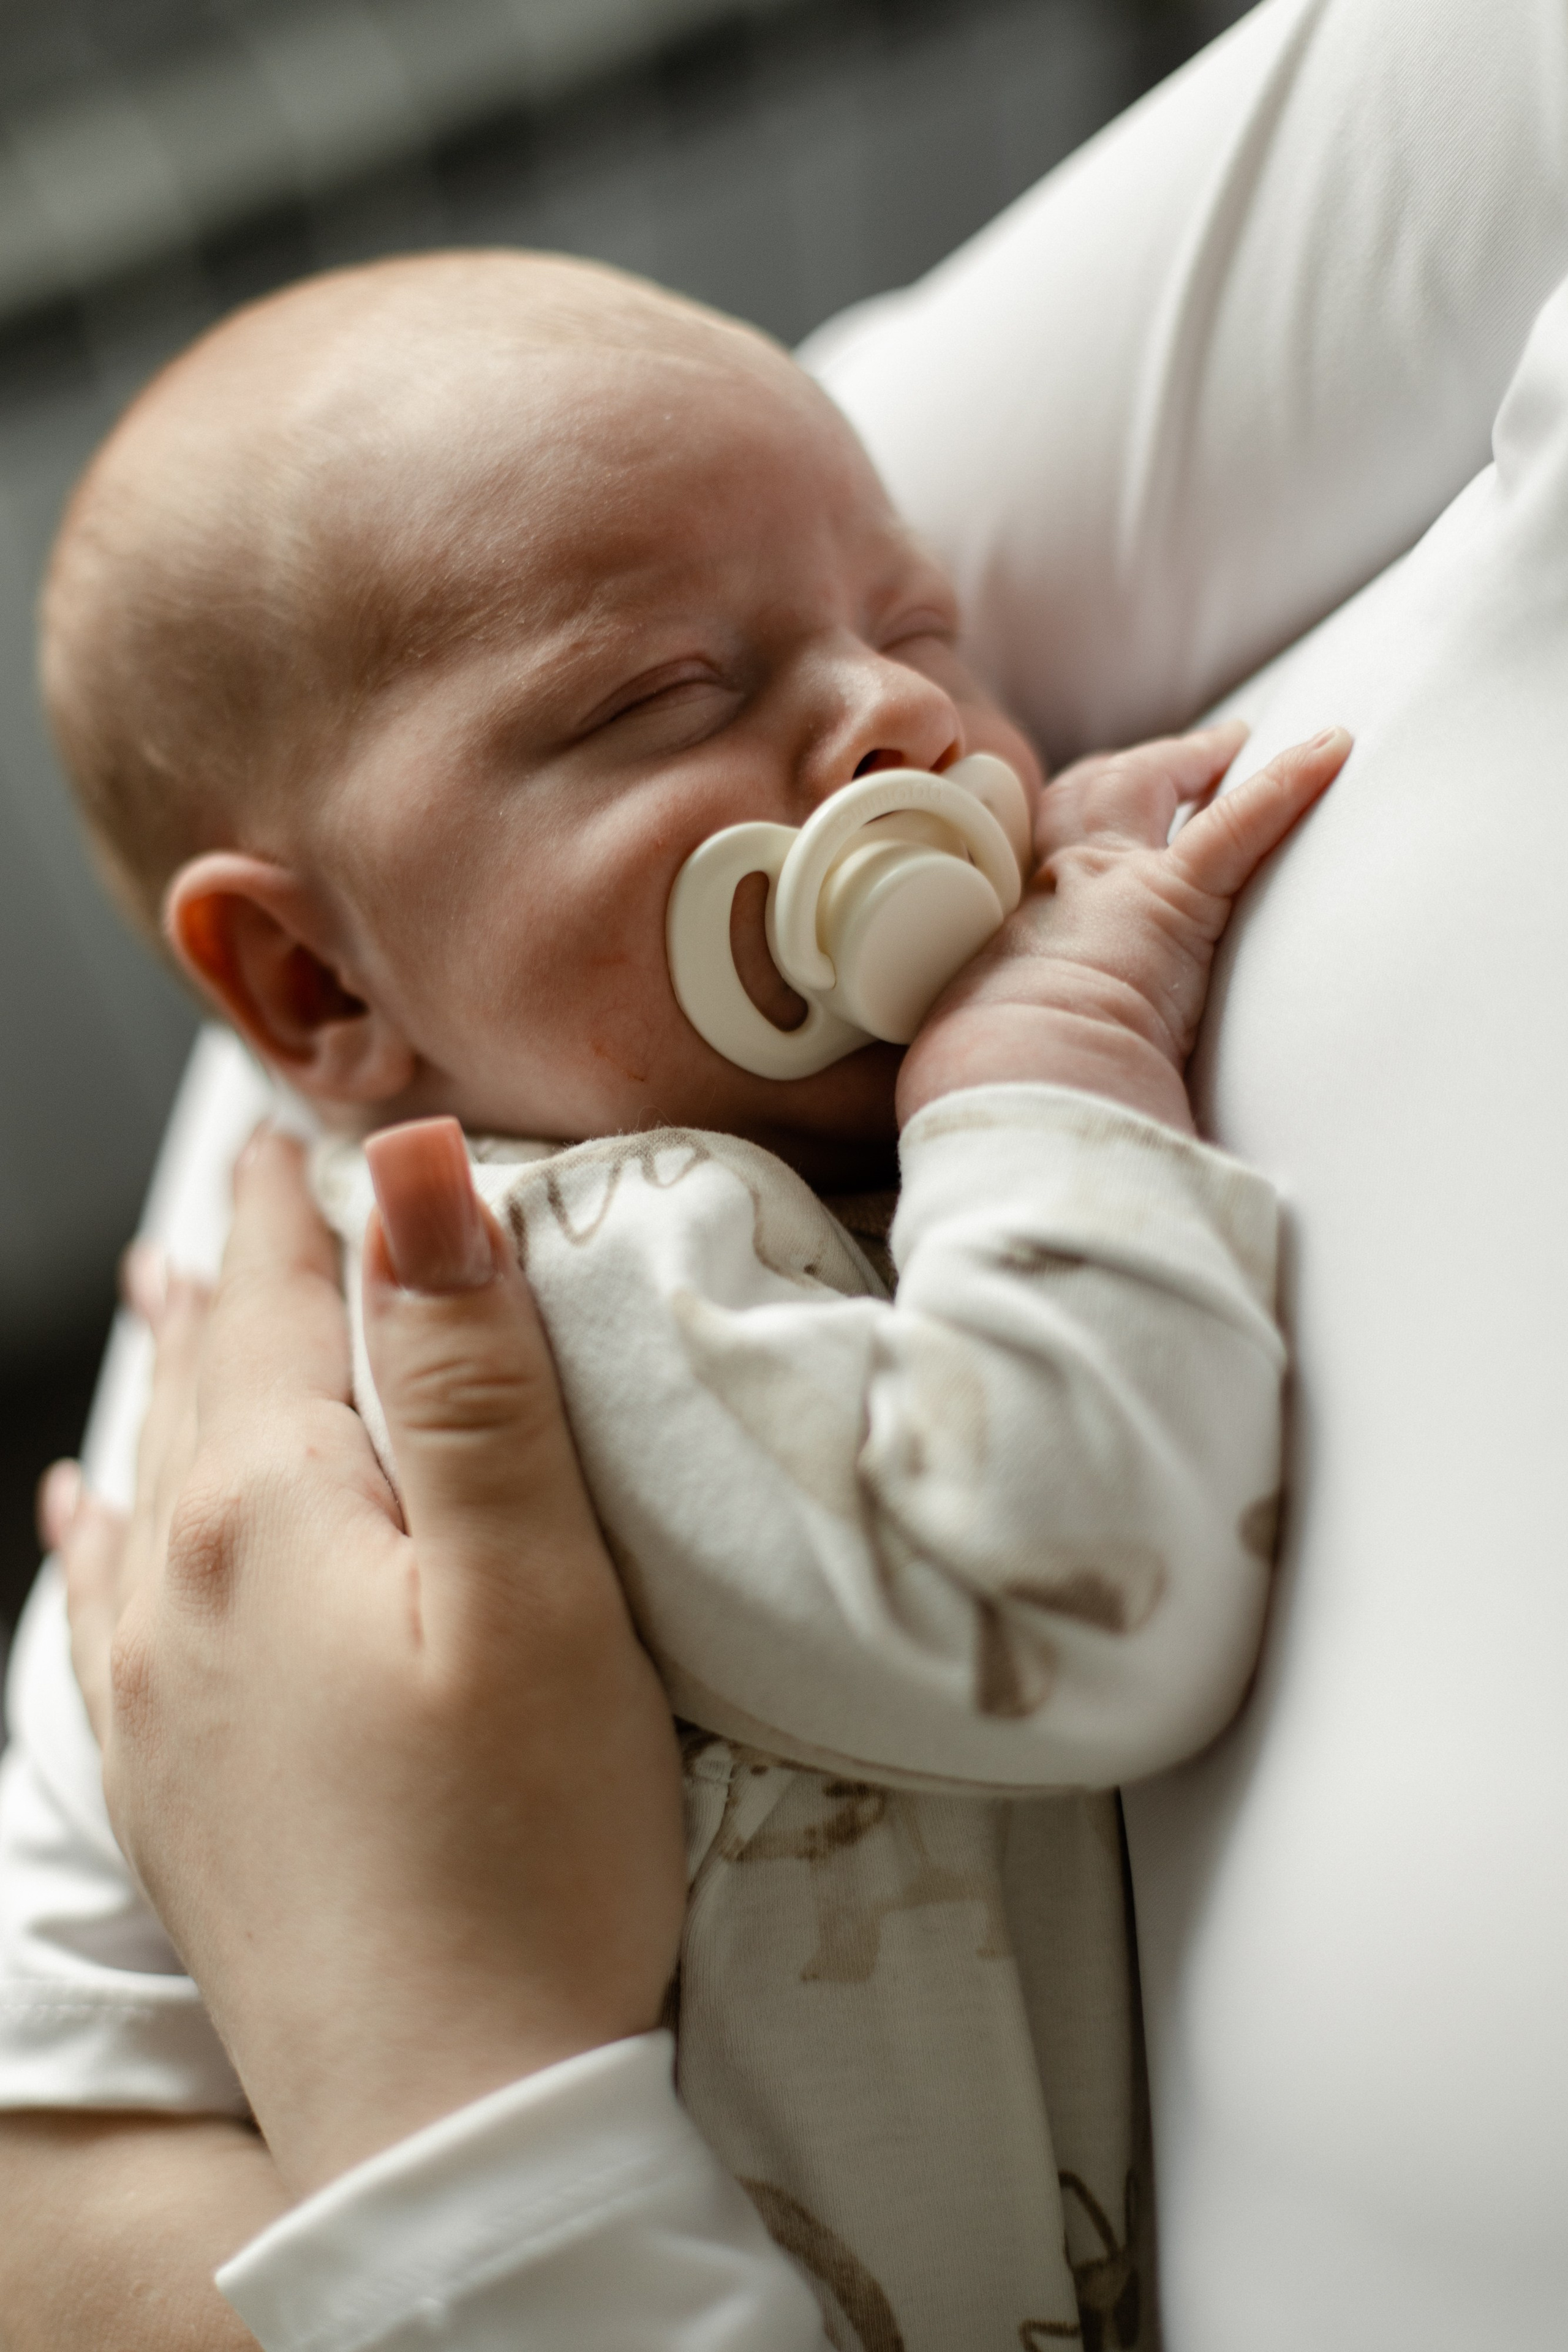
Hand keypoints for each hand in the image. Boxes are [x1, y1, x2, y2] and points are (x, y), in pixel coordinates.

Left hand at [54, 1123, 685, 2198]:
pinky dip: (104, 1532)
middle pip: (206, 1385)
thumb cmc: (529, 1858)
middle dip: (233, 1278)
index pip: (275, 1312)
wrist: (448, 2123)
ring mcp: (159, 1698)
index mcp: (272, 1523)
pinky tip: (88, 1517)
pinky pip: (107, 1609)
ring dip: (174, 1383)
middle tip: (247, 1194)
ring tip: (170, 1306)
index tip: (298, 1133)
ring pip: (150, 1484)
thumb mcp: (533, 1594)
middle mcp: (182, 1594)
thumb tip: (414, 1170)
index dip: (294, 1212)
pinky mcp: (172, 1785)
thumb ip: (466, 1377)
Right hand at [897, 721, 1350, 1130]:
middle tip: (1170, 759)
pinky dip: (1287, 784)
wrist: (1011, 1075)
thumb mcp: (995, 1057)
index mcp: (1021, 928)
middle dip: (1124, 773)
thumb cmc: (1000, 1083)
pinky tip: (1332, 749)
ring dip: (1187, 761)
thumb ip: (1016, 1058)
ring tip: (1234, 743)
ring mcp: (1116, 883)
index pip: (1046, 859)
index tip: (1092, 818)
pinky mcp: (1177, 896)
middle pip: (1085, 800)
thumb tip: (1001, 1118)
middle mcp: (1060, 889)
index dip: (1071, 832)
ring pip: (1145, 788)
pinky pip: (1239, 824)